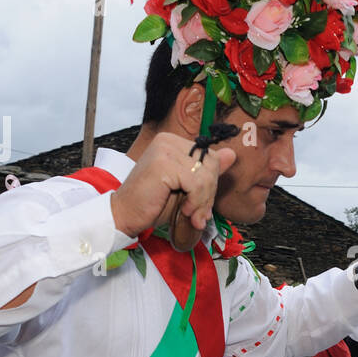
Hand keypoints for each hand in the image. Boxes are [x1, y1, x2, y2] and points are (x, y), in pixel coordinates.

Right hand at [109, 133, 236, 250]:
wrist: (125, 215)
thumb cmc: (154, 203)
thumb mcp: (187, 188)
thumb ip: (207, 171)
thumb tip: (232, 154)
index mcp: (174, 142)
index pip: (211, 157)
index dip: (212, 184)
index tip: (202, 205)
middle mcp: (168, 140)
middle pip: (211, 164)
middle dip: (210, 193)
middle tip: (199, 214)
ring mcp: (165, 149)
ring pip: (205, 175)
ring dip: (203, 201)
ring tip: (192, 215)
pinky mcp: (163, 163)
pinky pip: (196, 183)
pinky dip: (196, 201)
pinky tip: (186, 211)